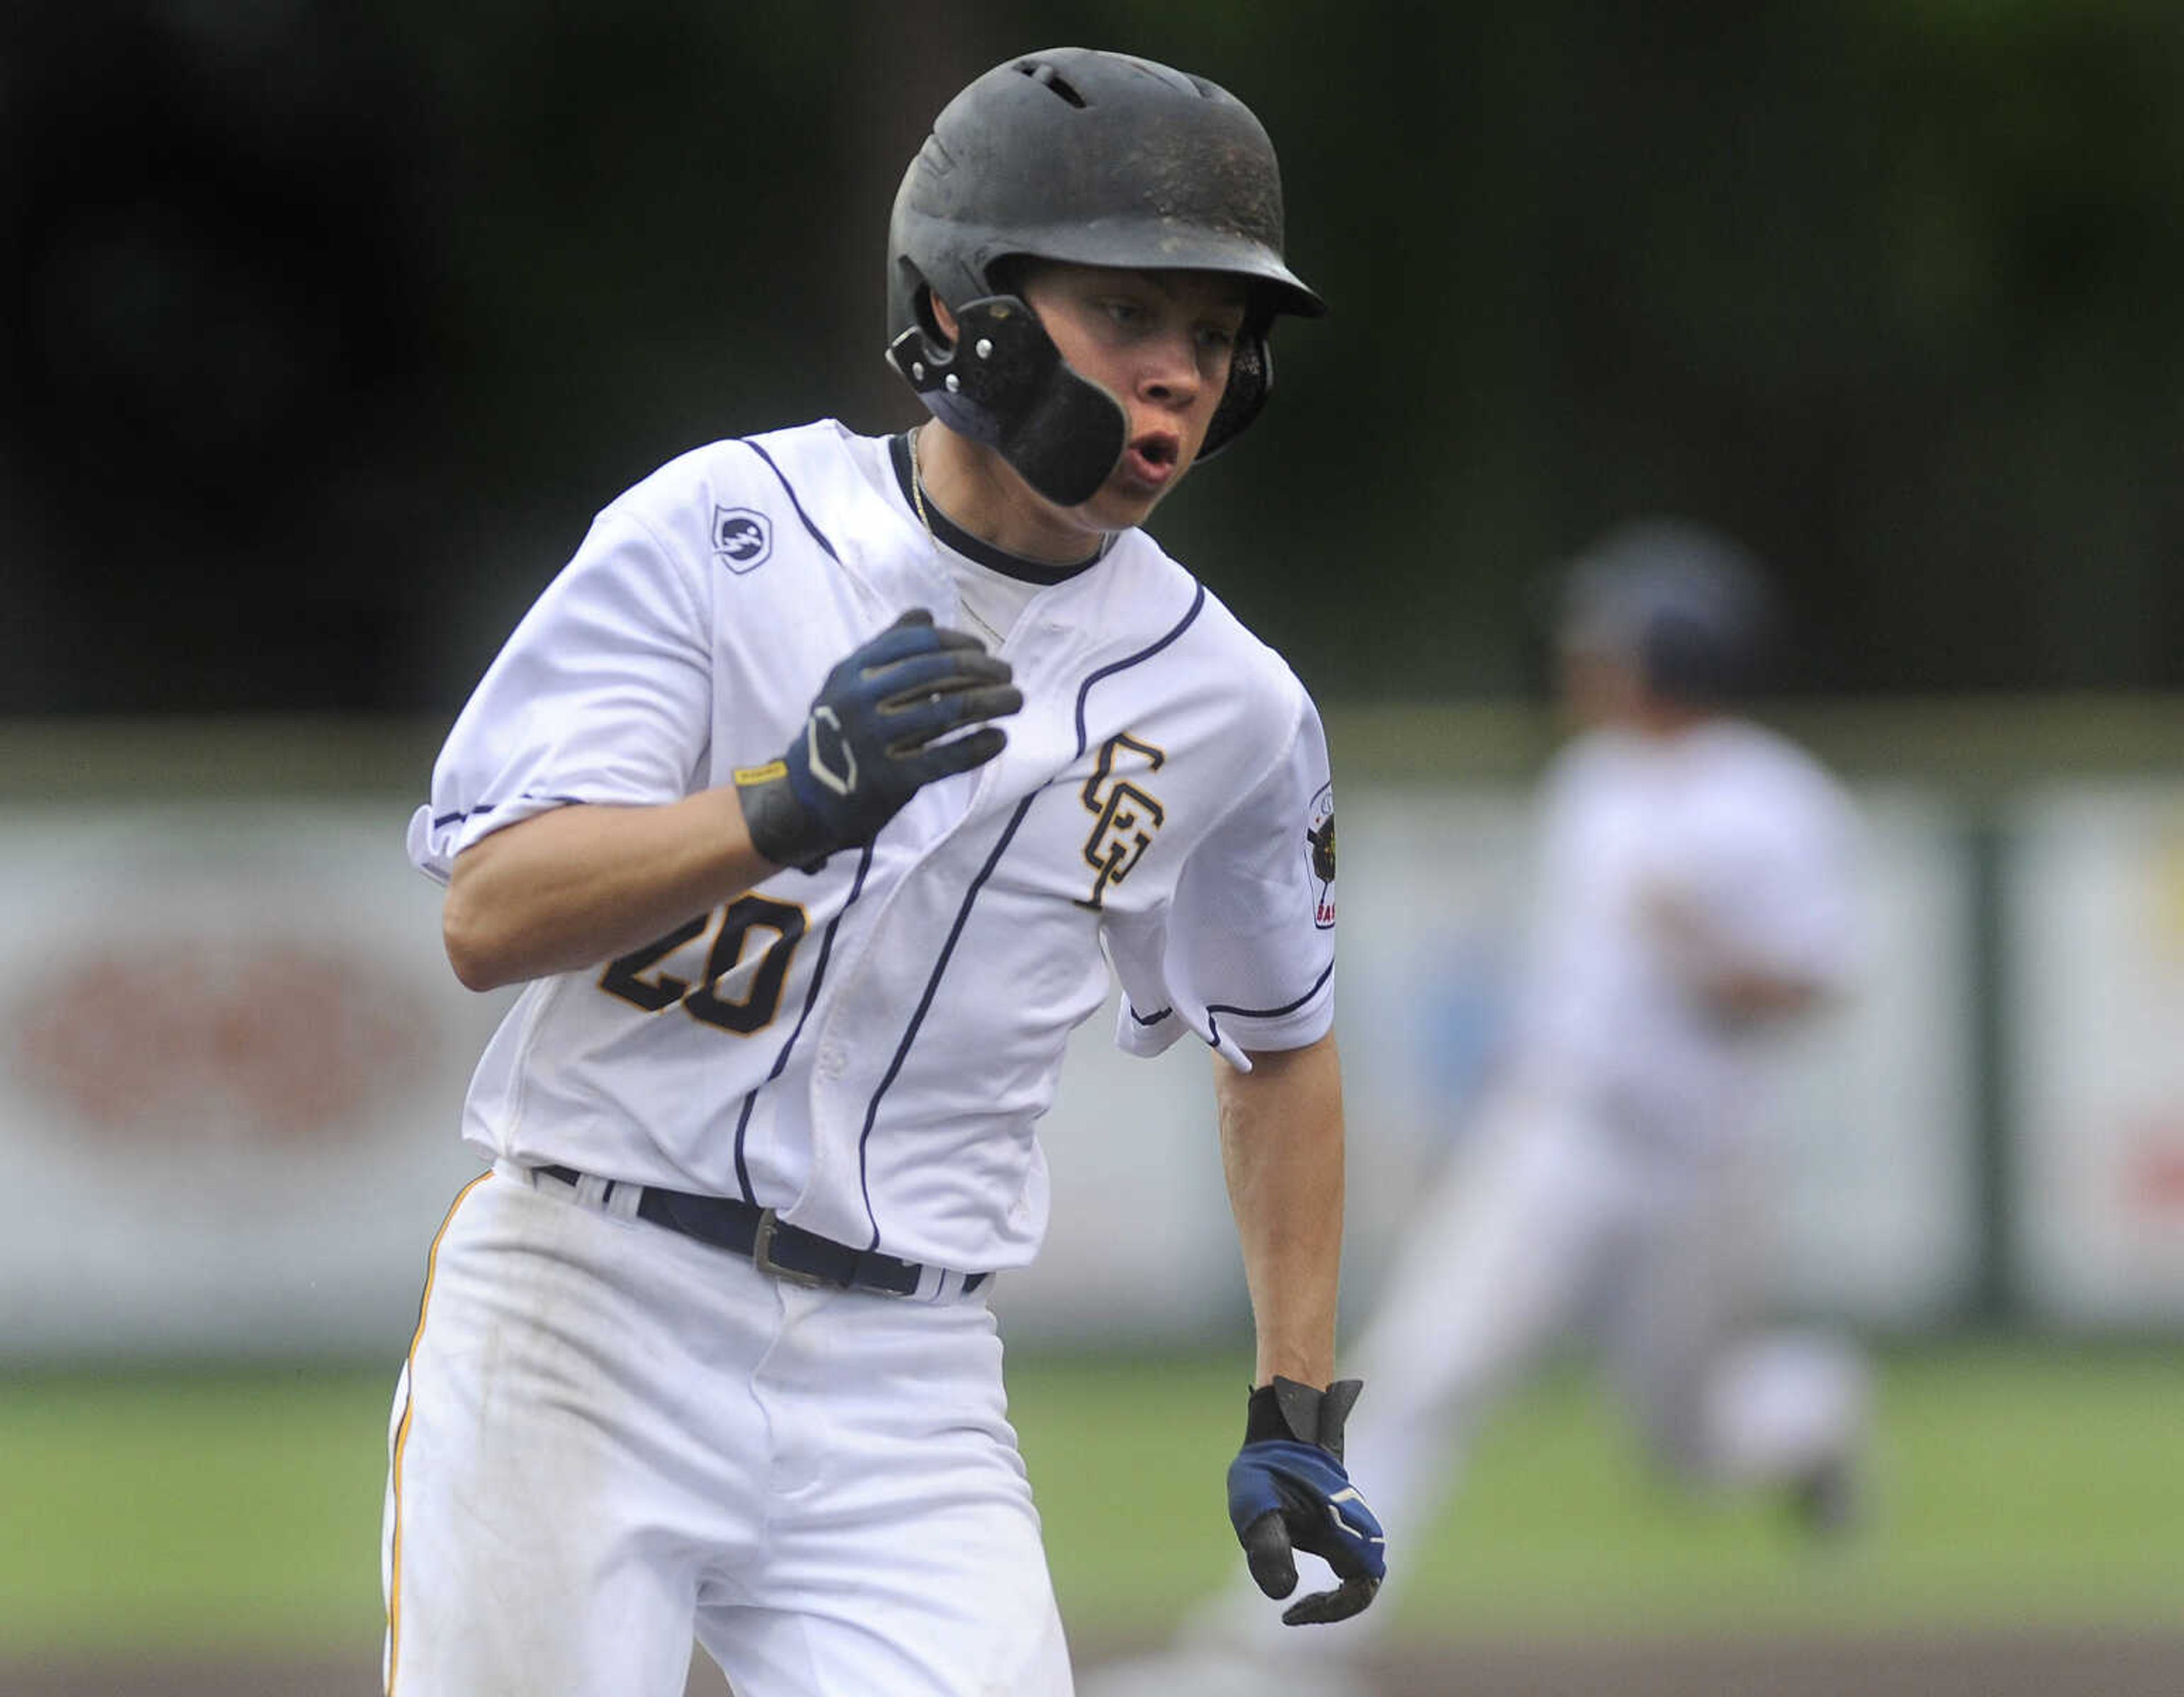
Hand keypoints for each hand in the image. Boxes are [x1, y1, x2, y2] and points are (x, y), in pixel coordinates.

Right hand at [735, 609, 1021, 869]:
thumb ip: (884, 648)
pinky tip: (1000, 738)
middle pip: (937, 672)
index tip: (982, 647)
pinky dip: (979, 746)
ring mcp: (875, 740)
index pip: (916, 643)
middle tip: (1008, 673)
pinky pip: (946, 757)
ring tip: (1016, 700)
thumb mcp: (847, 684)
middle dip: (982, 668)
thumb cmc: (837, 732)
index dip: (956, 641)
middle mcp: (861, 700)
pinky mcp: (891, 779)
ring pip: (948, 711)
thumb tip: (925, 615)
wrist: (805, 797)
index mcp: (852, 671)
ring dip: (992, 702)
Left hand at [1226, 1377, 1385, 1624]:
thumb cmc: (1268, 1467)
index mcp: (1350, 1531)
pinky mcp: (1346, 1528)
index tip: (1289, 1612)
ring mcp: (1356, 1530)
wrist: (1280, 1432)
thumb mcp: (1258, 1504)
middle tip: (1292, 1611)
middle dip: (1330, 1608)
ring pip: (1357, 1581)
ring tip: (1293, 1602)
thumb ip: (1269, 1546)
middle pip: (1361, 1591)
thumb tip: (1284, 1593)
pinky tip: (1296, 1584)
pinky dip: (1329, 1586)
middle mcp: (1362, 1533)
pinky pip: (1349, 1569)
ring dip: (1330, 1598)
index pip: (1359, 1593)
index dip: (1329, 1612)